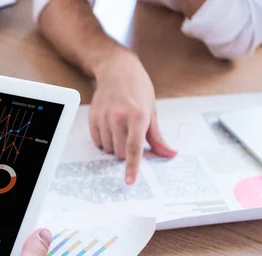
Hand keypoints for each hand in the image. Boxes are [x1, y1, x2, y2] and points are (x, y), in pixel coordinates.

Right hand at [90, 50, 176, 183]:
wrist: (117, 70)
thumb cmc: (138, 89)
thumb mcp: (151, 110)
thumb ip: (157, 136)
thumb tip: (169, 153)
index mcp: (138, 115)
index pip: (134, 147)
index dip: (132, 166)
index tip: (130, 180)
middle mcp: (119, 117)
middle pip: (119, 152)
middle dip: (125, 152)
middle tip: (130, 138)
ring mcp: (103, 117)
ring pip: (107, 149)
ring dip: (114, 146)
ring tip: (119, 129)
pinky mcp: (92, 117)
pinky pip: (97, 142)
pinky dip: (104, 141)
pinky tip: (109, 128)